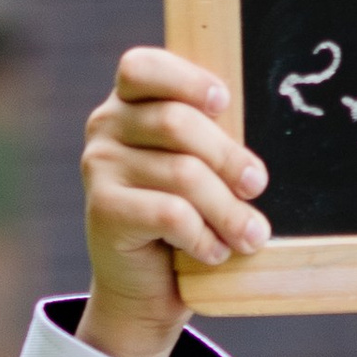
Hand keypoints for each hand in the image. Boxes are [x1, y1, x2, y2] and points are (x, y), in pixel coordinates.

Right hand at [77, 48, 268, 356]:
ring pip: (182, 174)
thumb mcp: (200, 170)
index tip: (223, 102)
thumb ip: (212, 143)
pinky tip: (214, 252)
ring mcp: (99, 167)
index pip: (142, 68)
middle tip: (258, 186)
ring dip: (227, 211)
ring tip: (249, 236)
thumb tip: (256, 155)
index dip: (185, 79)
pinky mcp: (103, 210)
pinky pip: (171, 214)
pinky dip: (203, 237)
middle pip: (177, 123)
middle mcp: (105, 126)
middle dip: (229, 159)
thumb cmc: (184, 219)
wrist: (146, 288)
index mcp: (129, 103)